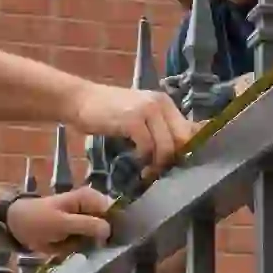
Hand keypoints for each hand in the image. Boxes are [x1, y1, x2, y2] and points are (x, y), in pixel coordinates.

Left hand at [6, 186, 112, 255]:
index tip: (113, 244)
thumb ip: (87, 225)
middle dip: (104, 239)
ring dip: (92, 246)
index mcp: (90, 198)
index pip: (115, 212)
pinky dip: (83, 249)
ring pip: (101, 238)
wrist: (16, 226)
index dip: (117, 227)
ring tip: (78, 249)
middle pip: (111, 225)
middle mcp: (93, 207)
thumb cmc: (38, 220)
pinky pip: (90, 244)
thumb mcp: (62, 223)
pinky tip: (74, 250)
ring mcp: (87, 220)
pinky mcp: (80, 232)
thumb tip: (109, 231)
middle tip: (92, 249)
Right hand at [70, 82, 194, 172]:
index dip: (186, 152)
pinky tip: (136, 162)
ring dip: (157, 164)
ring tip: (147, 171)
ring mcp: (147, 110)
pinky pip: (147, 147)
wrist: (81, 100)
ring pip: (166, 146)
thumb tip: (179, 150)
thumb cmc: (110, 112)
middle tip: (160, 172)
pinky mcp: (133, 120)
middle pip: (182, 140)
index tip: (175, 166)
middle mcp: (160, 103)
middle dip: (173, 161)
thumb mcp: (140, 116)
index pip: (190, 130)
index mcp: (165, 103)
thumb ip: (159, 128)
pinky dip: (143, 159)